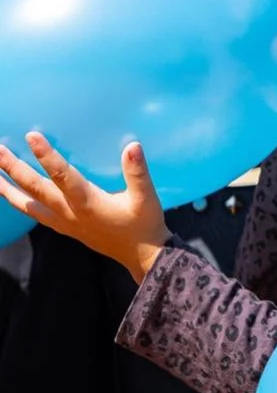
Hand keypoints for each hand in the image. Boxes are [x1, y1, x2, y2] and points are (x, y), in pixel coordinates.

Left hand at [0, 133, 168, 280]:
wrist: (142, 256)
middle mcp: (70, 212)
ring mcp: (64, 222)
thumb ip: (138, 173)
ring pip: (28, 204)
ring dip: (8, 188)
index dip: (46, 156)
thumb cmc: (144, 225)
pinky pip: (34, 214)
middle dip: (13, 168)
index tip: (31, 136)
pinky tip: (11, 195)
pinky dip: (19, 203)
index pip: (63, 176)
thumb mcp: (147, 199)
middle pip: (35, 188)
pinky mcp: (64, 228)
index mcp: (88, 203)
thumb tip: (132, 146)